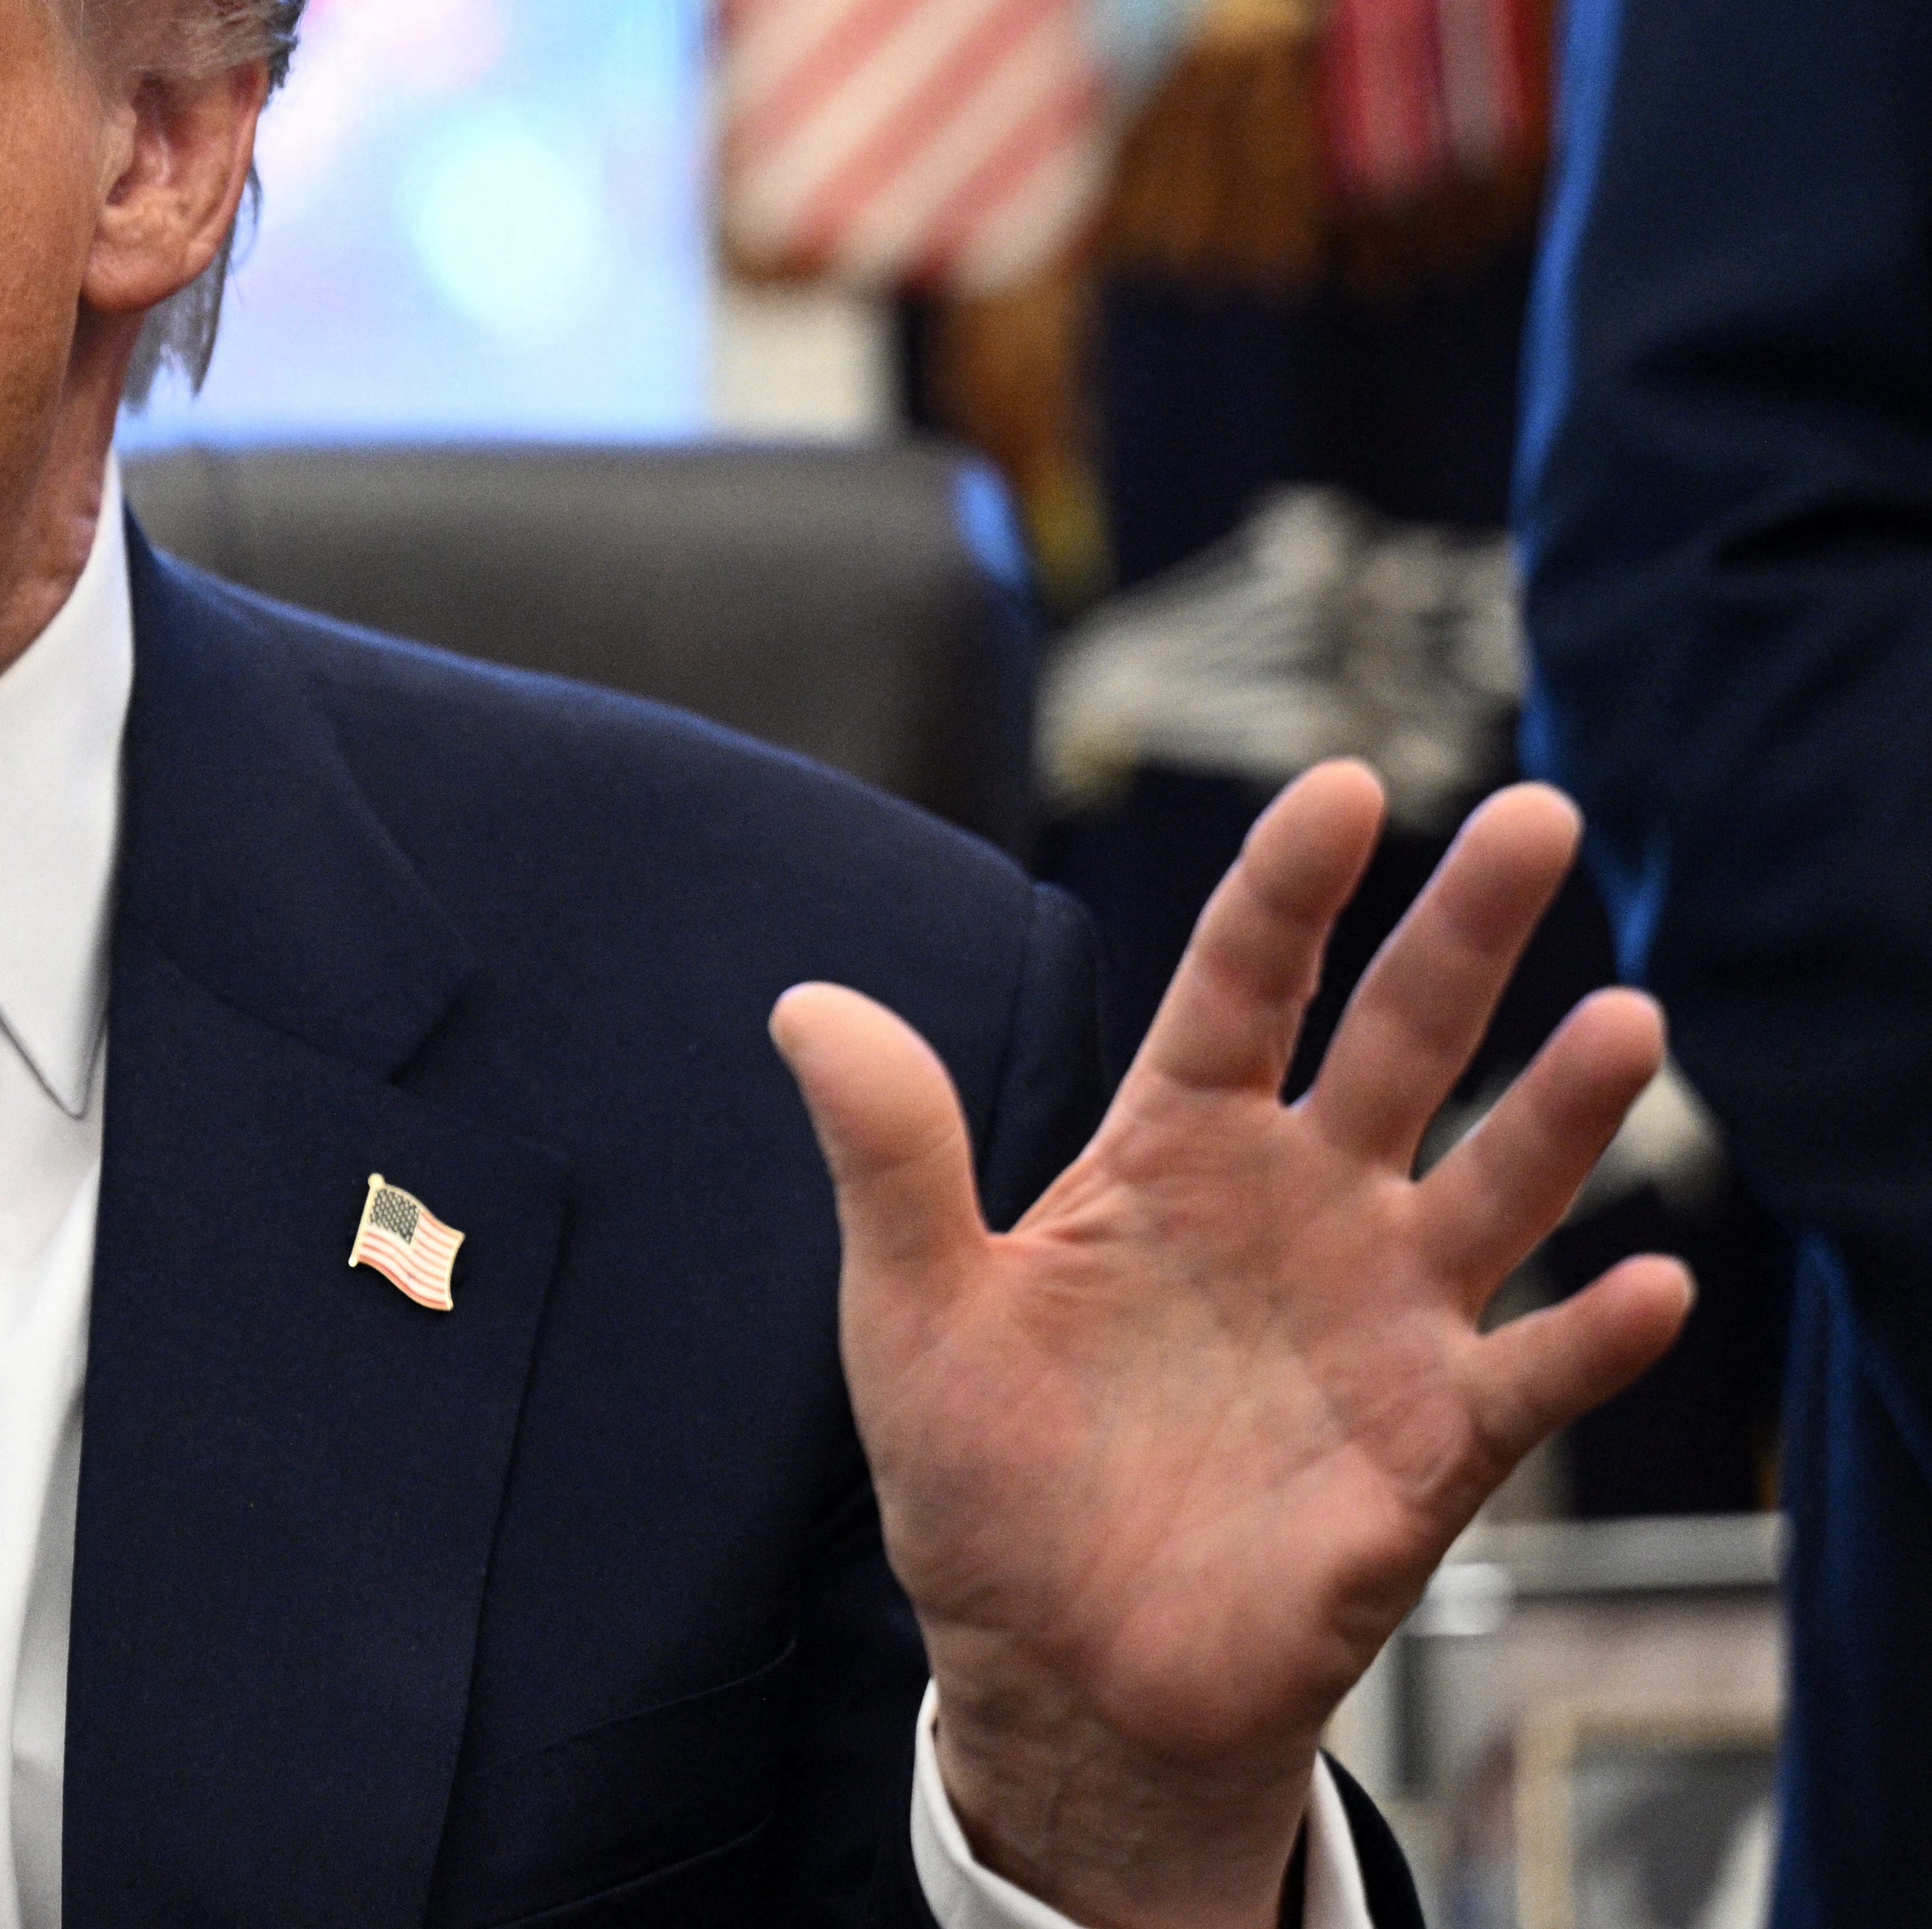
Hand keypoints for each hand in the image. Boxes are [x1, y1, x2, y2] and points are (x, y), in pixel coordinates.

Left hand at [773, 763, 1690, 1928]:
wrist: (1057, 1664)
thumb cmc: (984, 1472)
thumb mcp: (910, 1302)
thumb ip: (887, 1151)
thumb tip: (803, 1003)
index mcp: (1173, 1149)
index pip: (1240, 980)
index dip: (1288, 885)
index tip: (1337, 787)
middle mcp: (1298, 1206)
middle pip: (1397, 1038)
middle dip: (1466, 929)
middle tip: (1536, 811)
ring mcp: (1378, 1319)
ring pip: (1497, 1184)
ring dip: (1566, 1109)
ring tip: (1626, 1019)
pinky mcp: (1429, 1447)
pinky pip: (1530, 1377)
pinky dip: (1592, 1339)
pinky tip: (1649, 1287)